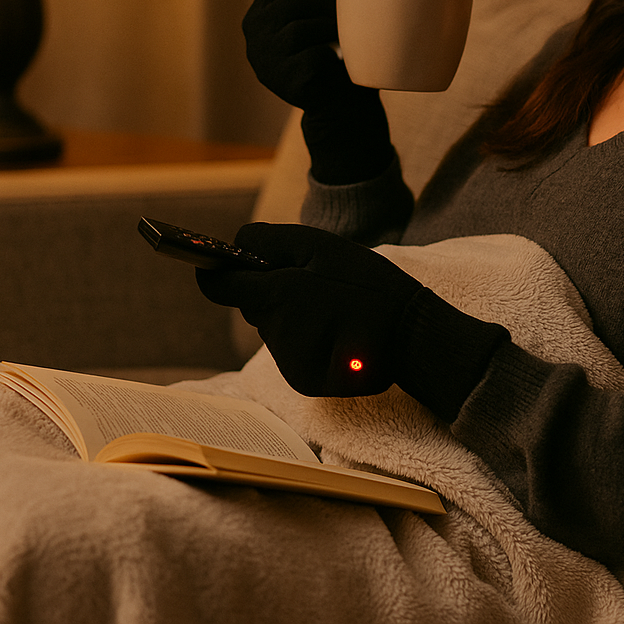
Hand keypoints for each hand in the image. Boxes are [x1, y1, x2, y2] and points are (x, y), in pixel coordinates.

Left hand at [196, 223, 423, 396]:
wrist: (412, 334)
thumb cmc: (368, 283)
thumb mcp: (321, 246)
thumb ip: (269, 242)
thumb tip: (233, 245)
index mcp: (279, 296)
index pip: (220, 287)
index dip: (214, 273)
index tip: (212, 266)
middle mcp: (277, 334)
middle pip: (254, 308)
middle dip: (273, 294)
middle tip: (313, 284)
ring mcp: (289, 362)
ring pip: (274, 330)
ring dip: (292, 318)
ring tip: (333, 311)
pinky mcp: (303, 381)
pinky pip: (290, 353)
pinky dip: (306, 342)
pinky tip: (337, 335)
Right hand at [243, 0, 393, 183]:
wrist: (345, 103)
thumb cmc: (340, 49)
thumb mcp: (325, 8)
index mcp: (262, 9)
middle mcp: (254, 30)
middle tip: (349, 9)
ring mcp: (263, 56)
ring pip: (299, 23)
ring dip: (331, 24)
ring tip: (349, 34)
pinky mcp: (280, 79)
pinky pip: (310, 53)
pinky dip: (331, 52)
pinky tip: (340, 58)